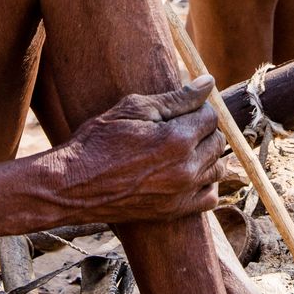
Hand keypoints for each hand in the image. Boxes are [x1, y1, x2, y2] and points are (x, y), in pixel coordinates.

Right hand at [50, 77, 226, 223]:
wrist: (74, 184)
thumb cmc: (100, 140)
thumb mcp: (135, 108)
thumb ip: (178, 97)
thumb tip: (209, 82)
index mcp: (178, 139)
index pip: (211, 116)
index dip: (196, 108)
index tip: (178, 111)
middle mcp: (186, 168)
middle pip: (218, 140)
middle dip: (202, 130)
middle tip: (176, 128)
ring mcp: (182, 193)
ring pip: (218, 167)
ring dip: (206, 155)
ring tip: (181, 149)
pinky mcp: (175, 211)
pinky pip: (210, 197)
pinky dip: (205, 183)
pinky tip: (186, 173)